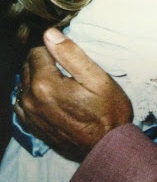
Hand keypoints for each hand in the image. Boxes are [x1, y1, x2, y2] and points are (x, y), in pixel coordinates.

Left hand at [14, 28, 132, 161]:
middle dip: (45, 62)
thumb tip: (50, 34)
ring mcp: (29, 115)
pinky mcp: (31, 126)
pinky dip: (34, 94)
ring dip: (38, 78)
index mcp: (45, 84)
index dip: (55, 50)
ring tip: (62, 83)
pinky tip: (51, 97)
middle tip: (68, 70)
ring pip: (24, 83)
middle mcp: (31, 100)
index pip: (38, 51)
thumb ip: (71, 54)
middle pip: (28, 66)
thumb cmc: (108, 112)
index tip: (71, 58)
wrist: (107, 147)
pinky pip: (22, 101)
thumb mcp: (98, 78)